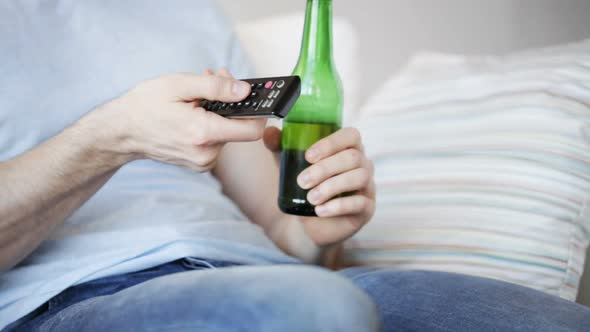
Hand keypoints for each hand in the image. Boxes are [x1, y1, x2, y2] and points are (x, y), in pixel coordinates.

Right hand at [88, 69, 265, 171]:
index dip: (258, 111)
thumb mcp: (180, 86)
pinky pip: (216, 141)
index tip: (254, 95)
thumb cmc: (146, 105)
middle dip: (231, 102)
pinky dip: (211, 124)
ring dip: (219, 111)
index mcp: (204, 133)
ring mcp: (203, 162)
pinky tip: (195, 110)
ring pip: (227, 133)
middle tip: (215, 78)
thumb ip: (216, 88)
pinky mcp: (200, 163)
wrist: (122, 132)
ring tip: (197, 95)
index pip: (252, 129)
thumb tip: (245, 90)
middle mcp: (207, 153)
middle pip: (238, 127)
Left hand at [263, 127, 375, 248]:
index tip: (308, 156)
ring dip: (332, 186)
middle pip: (353, 157)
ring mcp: (368, 186)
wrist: (310, 223)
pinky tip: (320, 211)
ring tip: (310, 198)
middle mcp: (363, 164)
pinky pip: (359, 203)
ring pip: (359, 178)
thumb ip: (281, 147)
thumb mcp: (291, 165)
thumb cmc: (305, 186)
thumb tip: (269, 132)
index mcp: (348, 148)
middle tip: (302, 181)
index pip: (350, 135)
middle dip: (326, 168)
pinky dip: (338, 206)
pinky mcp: (367, 208)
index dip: (331, 143)